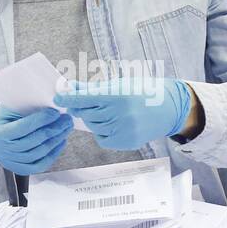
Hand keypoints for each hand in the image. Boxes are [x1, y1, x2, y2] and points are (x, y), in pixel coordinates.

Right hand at [0, 106, 73, 174]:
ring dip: (56, 140)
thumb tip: (49, 104)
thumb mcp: (8, 108)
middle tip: (66, 119)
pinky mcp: (20, 170)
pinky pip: (40, 164)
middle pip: (34, 141)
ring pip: (39, 153)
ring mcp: (11, 162)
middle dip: (53, 129)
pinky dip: (53, 154)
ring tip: (66, 128)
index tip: (55, 112)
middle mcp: (3, 151)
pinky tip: (61, 142)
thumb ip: (25, 107)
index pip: (23, 127)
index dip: (41, 119)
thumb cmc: (2, 118)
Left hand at [54, 79, 192, 150]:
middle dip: (81, 107)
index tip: (58, 98)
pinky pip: (102, 138)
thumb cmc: (142, 92)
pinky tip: (112, 123)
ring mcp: (123, 130)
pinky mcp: (126, 143)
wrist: (169, 108)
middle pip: (86, 113)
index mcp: (118, 95)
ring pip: (93, 126)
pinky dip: (101, 132)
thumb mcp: (119, 84)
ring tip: (106, 111)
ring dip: (93, 119)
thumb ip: (93, 89)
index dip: (69, 98)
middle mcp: (120, 114)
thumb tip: (70, 88)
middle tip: (81, 102)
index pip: (85, 98)